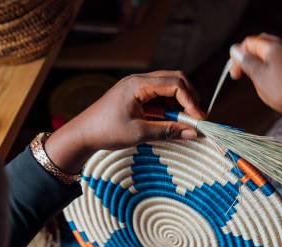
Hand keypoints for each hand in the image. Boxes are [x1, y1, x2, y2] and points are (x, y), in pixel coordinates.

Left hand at [45, 71, 204, 172]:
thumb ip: (168, 131)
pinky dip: (170, 108)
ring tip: (183, 123)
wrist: (82, 134)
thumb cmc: (106, 131)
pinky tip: (170, 122)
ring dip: (180, 104)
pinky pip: (160, 96)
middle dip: (189, 98)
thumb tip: (194, 133)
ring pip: (169, 87)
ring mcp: (137, 86)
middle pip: (175, 79)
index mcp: (138, 84)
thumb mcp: (140, 133)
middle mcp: (139, 80)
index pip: (175, 84)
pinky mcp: (136, 95)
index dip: (191, 101)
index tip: (199, 119)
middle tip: (196, 118)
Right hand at [229, 34, 281, 118]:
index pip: (249, 42)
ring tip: (261, 83)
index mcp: (273, 46)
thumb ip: (246, 62)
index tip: (235, 75)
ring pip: (274, 55)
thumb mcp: (259, 76)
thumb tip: (235, 49)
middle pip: (263, 45)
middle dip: (250, 58)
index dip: (238, 56)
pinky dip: (275, 72)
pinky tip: (277, 87)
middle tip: (245, 74)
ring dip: (263, 65)